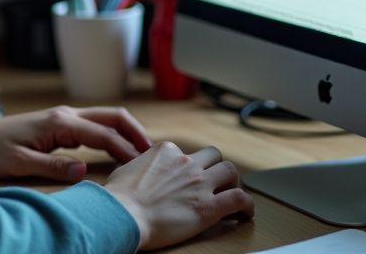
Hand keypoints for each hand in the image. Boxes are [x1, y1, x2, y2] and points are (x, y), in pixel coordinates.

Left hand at [0, 105, 152, 182]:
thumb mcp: (21, 163)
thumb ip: (53, 166)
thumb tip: (84, 172)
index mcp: (59, 122)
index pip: (103, 134)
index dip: (126, 150)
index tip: (143, 166)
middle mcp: (66, 114)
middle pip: (112, 117)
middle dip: (135, 132)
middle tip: (154, 153)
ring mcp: (64, 117)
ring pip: (105, 119)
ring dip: (126, 132)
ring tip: (143, 153)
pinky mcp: (61, 124)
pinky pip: (95, 127)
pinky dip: (112, 135)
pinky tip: (120, 150)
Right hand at [103, 142, 253, 250]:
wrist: (123, 214)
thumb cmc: (118, 197)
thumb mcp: (125, 169)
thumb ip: (140, 166)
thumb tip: (139, 171)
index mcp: (166, 151)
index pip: (187, 153)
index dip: (190, 166)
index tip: (188, 178)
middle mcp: (186, 162)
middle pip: (214, 156)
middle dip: (215, 168)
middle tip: (215, 183)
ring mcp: (200, 183)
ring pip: (230, 171)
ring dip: (232, 182)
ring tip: (231, 195)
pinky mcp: (209, 206)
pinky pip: (240, 199)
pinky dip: (247, 205)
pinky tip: (245, 214)